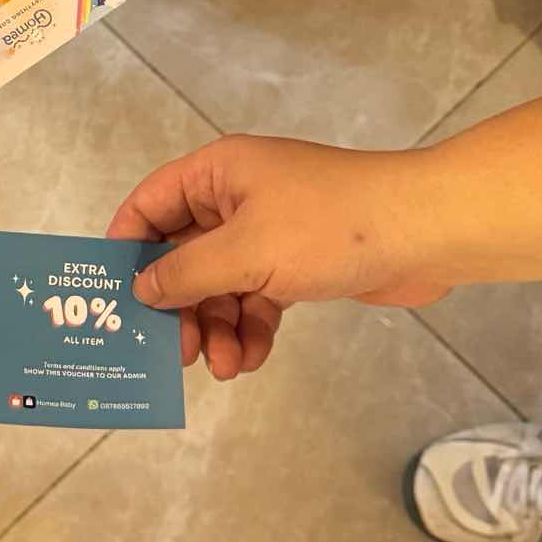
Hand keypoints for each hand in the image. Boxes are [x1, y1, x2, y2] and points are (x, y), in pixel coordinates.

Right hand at [107, 136, 448, 379]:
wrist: (426, 232)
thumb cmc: (327, 227)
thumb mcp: (245, 252)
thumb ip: (185, 274)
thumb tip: (140, 289)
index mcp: (216, 174)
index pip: (149, 204)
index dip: (126, 247)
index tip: (115, 296)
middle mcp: (235, 199)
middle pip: (183, 254)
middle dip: (179, 306)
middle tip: (175, 351)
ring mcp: (267, 232)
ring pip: (219, 284)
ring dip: (216, 327)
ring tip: (223, 367)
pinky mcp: (297, 263)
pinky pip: (255, 298)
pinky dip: (250, 328)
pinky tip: (251, 359)